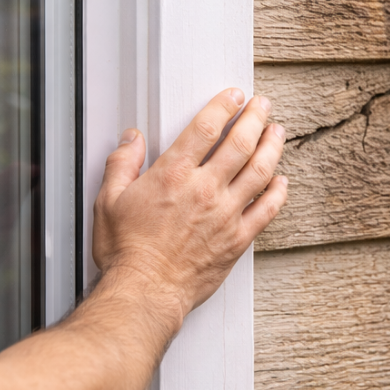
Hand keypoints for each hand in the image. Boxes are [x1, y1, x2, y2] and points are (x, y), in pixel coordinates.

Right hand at [91, 88, 287, 321]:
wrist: (146, 292)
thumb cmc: (127, 252)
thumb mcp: (108, 201)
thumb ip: (121, 164)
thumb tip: (131, 140)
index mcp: (173, 175)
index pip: (206, 128)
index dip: (223, 106)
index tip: (233, 97)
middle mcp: (204, 190)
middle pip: (240, 143)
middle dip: (255, 118)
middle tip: (262, 106)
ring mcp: (225, 214)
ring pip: (259, 171)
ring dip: (272, 146)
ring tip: (277, 132)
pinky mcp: (237, 239)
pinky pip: (267, 210)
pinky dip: (278, 192)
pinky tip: (282, 182)